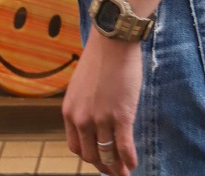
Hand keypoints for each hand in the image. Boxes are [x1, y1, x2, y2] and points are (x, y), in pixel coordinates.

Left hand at [63, 29, 141, 174]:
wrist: (113, 41)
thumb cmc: (100, 58)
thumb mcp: (81, 85)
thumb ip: (84, 105)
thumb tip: (94, 121)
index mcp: (70, 111)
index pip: (76, 146)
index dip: (88, 156)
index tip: (98, 159)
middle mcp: (82, 119)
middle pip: (91, 154)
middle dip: (103, 165)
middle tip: (113, 170)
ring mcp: (101, 119)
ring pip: (107, 153)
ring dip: (117, 167)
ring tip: (124, 173)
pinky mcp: (121, 115)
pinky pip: (124, 146)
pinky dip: (129, 159)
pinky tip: (134, 163)